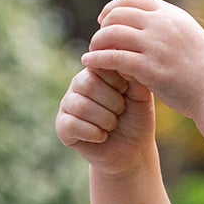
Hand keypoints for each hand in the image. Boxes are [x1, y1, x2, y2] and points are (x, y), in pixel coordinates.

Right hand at [55, 60, 155, 174]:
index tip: (127, 93)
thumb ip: (132, 73)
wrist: (133, 151)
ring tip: (113, 125)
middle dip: (112, 102)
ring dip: (105, 119)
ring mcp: (68, 105)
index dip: (117, 82)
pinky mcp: (62, 127)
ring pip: (80, 105)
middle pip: (87, 84)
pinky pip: (72, 125)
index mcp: (95, 71)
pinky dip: (94, 133)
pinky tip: (102, 136)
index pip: (98, 64)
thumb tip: (118, 52)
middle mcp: (78, 85)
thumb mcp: (141, 94)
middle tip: (121, 112)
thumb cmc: (137, 119)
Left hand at [83, 0, 203, 122]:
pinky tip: (89, 63)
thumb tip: (146, 26)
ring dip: (97, 42)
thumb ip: (167, 29)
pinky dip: (97, 59)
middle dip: (103, 26)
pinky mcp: (150, 69)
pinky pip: (113, 58)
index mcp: (172, 15)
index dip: (113, 7)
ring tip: (92, 52)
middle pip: (119, 14)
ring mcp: (156, 46)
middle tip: (97, 40)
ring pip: (112, 34)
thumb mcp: (189, 39)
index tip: (104, 19)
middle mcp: (163, 25)